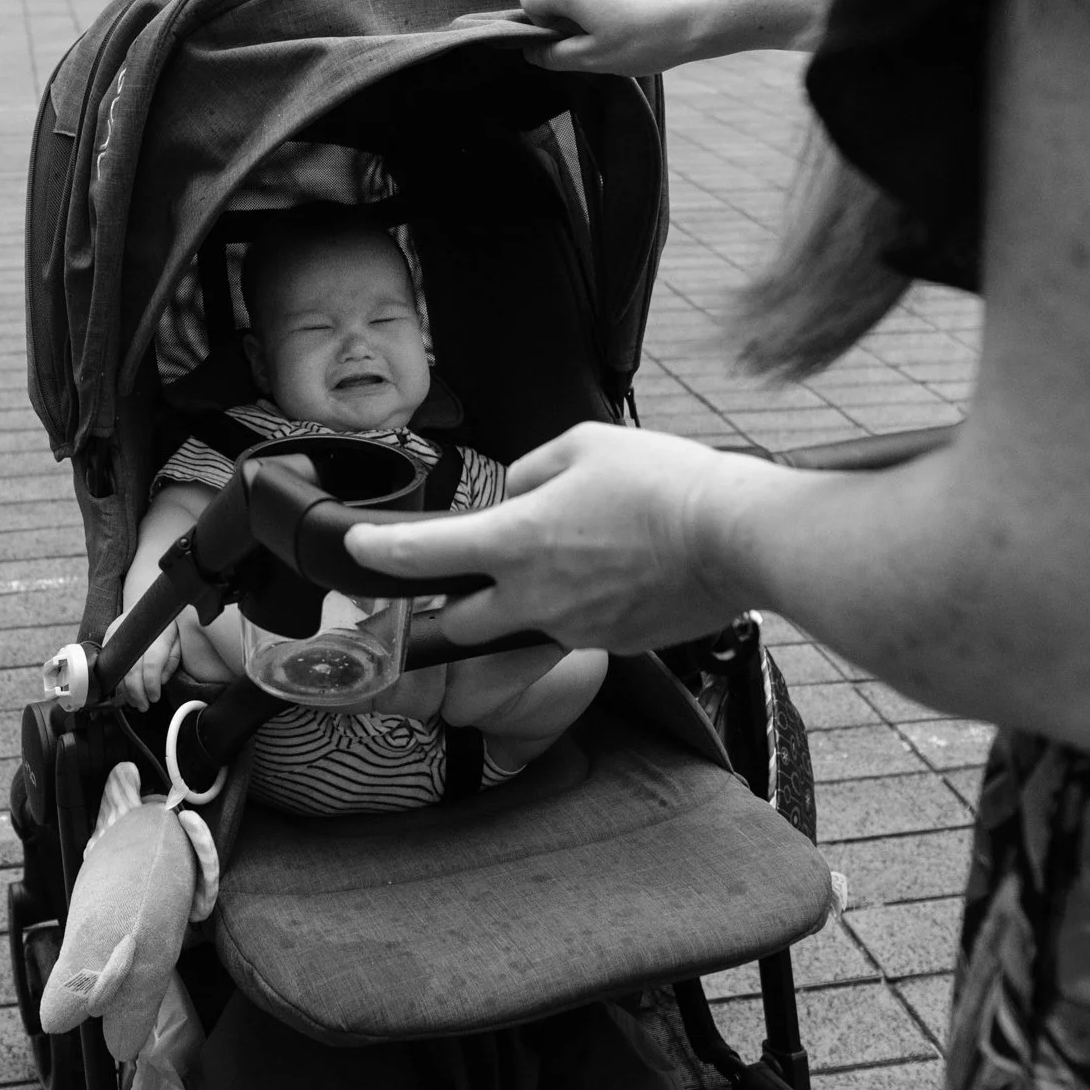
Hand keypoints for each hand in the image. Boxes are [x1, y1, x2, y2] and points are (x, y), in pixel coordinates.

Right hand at [103, 610, 181, 710]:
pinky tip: (123, 689)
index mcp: (157, 634)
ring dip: (125, 690)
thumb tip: (160, 681)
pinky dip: (116, 678)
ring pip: (118, 669)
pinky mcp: (109, 634)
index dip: (151, 685)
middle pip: (132, 671)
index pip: (151, 665)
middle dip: (137, 693)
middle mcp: (135, 633)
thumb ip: (171, 661)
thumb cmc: (168, 623)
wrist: (151, 601)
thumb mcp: (179, 640)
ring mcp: (119, 633)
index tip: (155, 697)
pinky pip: (109, 661)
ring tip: (134, 702)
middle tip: (144, 705)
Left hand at [343, 422, 776, 653]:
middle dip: (449, 606)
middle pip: (458, 623)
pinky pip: (575, 630)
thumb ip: (530, 472)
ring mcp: (573, 629)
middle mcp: (533, 597)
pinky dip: (577, 608)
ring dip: (519, 605)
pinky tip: (613, 574)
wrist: (734, 536)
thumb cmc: (661, 482)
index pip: (421, 556)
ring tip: (562, 564)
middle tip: (463, 577)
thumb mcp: (582, 445)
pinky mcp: (612, 644)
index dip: (376, 554)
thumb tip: (515, 495)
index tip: (355, 551)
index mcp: (514, 541)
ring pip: (519, 630)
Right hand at [518, 0, 717, 73]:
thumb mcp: (595, 60)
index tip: (569, 39)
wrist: (707, 14)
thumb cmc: (647, 41)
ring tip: (638, 25)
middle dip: (579, 13)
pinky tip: (657, 9)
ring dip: (609, 0)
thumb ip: (554, 55)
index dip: (542, 23)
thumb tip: (533, 50)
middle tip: (609, 39)